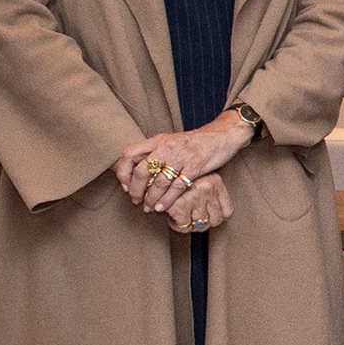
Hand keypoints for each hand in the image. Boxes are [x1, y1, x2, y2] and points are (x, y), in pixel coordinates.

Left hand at [115, 113, 255, 213]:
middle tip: (136, 200)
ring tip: (149, 208)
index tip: (125, 186)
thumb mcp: (170, 142)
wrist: (220, 136)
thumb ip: (154, 153)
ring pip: (159, 181)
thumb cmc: (194, 143)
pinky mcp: (194, 167)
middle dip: (136, 190)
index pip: (129, 154)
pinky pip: (177, 186)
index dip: (123, 172)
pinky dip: (167, 199)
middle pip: (142, 170)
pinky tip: (163, 207)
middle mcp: (166, 147)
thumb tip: (135, 171)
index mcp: (157, 141)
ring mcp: (181, 157)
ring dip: (151, 198)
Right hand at [161, 172, 230, 234]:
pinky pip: (184, 225)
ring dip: (190, 224)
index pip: (227, 211)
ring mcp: (195, 198)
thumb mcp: (200, 177)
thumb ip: (208, 192)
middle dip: (203, 223)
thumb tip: (213, 216)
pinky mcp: (180, 205)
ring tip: (182, 218)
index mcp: (215, 183)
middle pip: (215, 220)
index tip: (209, 218)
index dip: (217, 217)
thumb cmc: (178, 173)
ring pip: (200, 224)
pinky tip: (174, 219)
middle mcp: (208, 190)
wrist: (159, 169)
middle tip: (192, 219)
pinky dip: (178, 225)